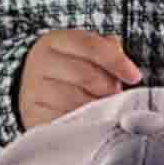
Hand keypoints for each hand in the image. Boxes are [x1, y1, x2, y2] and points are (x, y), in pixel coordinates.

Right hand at [16, 27, 147, 130]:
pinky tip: (88, 121)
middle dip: (109, 88)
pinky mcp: (33, 115)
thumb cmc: (67, 70)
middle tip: (116, 96)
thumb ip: (105, 50)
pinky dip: (82, 123)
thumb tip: (121, 55)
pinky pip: (64, 121)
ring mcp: (33, 90)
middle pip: (86, 75)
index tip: (135, 76)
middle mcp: (41, 63)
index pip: (92, 46)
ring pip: (76, 101)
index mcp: (55, 41)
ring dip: (97, 108)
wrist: (29, 89)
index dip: (117, 61)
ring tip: (103, 109)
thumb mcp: (82, 53)